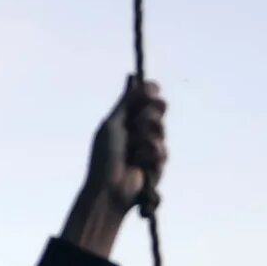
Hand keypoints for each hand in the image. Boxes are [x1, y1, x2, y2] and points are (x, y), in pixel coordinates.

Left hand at [61, 76, 166, 256]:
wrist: (110, 188)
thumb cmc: (104, 156)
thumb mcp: (113, 123)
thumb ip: (126, 102)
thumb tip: (133, 77)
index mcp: (126, 117)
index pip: (146, 97)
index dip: (151, 92)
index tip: (152, 90)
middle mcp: (139, 129)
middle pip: (158, 109)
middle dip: (150, 114)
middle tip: (139, 122)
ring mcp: (150, 146)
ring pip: (161, 130)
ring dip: (147, 138)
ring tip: (134, 151)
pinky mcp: (158, 163)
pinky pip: (162, 151)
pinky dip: (150, 156)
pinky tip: (140, 165)